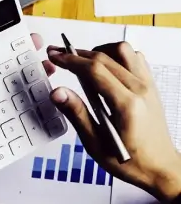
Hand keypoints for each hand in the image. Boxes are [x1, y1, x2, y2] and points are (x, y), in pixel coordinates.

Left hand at [0, 33, 54, 194]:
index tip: (9, 37)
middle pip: (2, 73)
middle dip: (22, 57)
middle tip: (35, 47)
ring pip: (15, 92)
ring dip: (32, 78)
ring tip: (45, 69)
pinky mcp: (0, 127)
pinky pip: (18, 115)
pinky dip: (33, 106)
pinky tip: (44, 99)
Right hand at [48, 42, 180, 201]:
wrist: (160, 166)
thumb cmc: (131, 161)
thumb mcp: (96, 143)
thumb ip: (77, 114)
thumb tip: (58, 93)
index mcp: (127, 105)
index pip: (94, 70)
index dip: (71, 60)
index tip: (56, 56)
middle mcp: (140, 89)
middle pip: (105, 57)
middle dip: (77, 54)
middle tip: (60, 55)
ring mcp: (147, 84)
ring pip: (122, 50)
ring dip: (99, 51)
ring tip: (84, 62)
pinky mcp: (150, 83)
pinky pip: (134, 57)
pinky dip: (115, 55)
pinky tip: (105, 67)